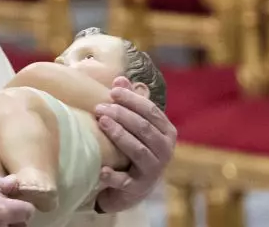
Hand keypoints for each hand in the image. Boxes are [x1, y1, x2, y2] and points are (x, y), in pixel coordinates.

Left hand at [93, 77, 177, 212]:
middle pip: (144, 128)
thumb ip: (131, 102)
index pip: (151, 111)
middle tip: (100, 107)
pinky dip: (113, 176)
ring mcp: (153, 170)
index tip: (112, 91)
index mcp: (167, 132)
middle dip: (122, 115)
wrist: (133, 188)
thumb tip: (120, 79)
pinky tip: (102, 169)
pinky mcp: (138, 188)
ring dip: (119, 135)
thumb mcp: (137, 125)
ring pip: (137, 149)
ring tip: (101, 122)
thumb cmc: (136, 148)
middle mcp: (165, 150)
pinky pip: (125, 181)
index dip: (132, 99)